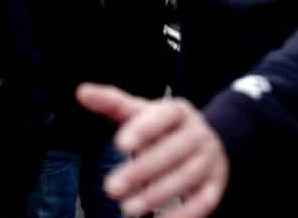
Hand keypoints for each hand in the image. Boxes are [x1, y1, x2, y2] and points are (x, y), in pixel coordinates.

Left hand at [78, 84, 228, 217]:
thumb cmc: (164, 129)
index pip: (166, 115)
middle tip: (112, 188)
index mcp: (179, 112)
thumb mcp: (141, 112)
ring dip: (157, 194)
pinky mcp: (215, 185)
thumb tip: (82, 92)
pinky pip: (203, 201)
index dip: (145, 129)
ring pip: (187, 176)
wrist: (206, 142)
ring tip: (128, 208)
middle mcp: (198, 134)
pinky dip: (182, 214)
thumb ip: (112, 103)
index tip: (119, 145)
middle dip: (142, 170)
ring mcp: (210, 160)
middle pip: (175, 150)